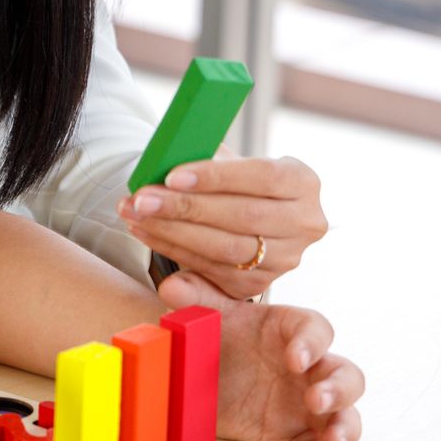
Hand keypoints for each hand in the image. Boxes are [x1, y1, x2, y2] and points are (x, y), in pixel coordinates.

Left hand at [117, 153, 326, 298]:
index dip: (217, 177)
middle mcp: (305, 224)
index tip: (172, 175)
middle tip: (142, 198)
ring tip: (135, 213)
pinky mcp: (258, 285)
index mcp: (304, 182)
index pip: (263, 176)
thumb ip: (206, 156)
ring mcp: (285, 260)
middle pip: (242, 216)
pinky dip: (173, 250)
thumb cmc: (233, 178)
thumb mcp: (229, 159)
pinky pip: (211, 270)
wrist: (246, 212)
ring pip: (225, 249)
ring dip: (172, 232)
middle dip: (185, 208)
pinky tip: (145, 232)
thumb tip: (170, 155)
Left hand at [156, 272, 363, 440]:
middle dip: (338, 389)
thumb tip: (172, 286)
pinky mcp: (295, 434)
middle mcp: (310, 368)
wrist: (204, 375)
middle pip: (346, 375)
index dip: (311, 343)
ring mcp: (308, 404)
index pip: (316, 330)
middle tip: (315, 400)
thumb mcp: (208, 317)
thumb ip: (196, 299)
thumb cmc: (220, 337)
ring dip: (344, 428)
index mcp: (292, 331)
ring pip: (345, 413)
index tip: (293, 358)